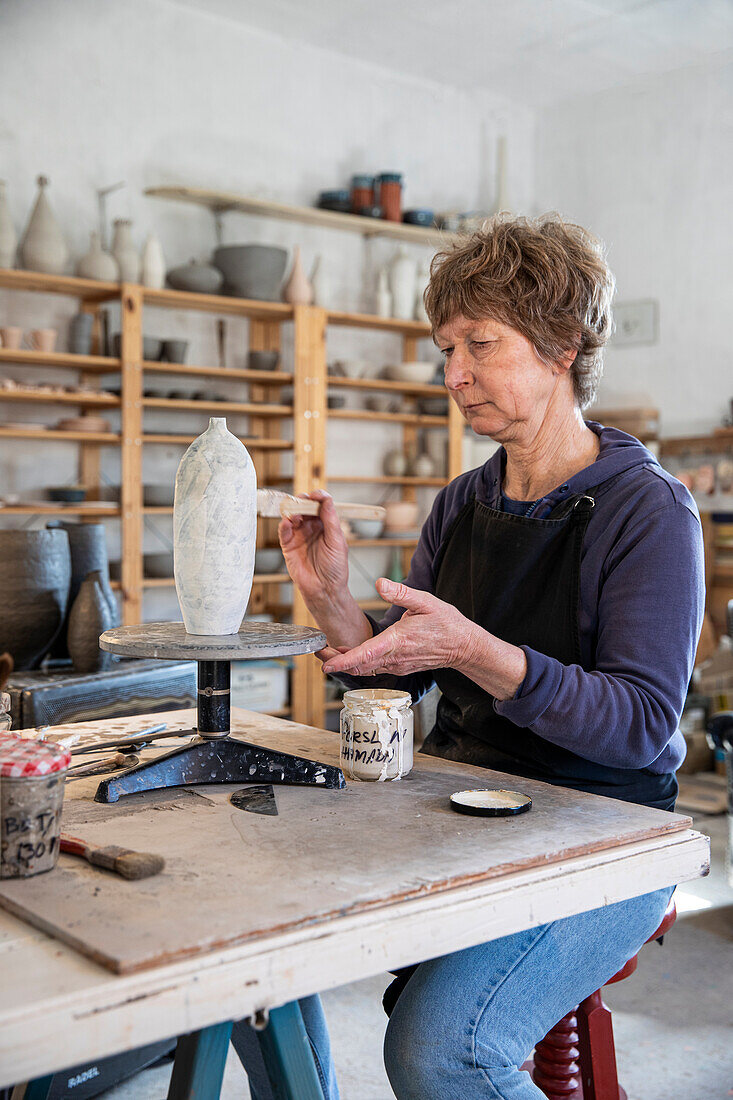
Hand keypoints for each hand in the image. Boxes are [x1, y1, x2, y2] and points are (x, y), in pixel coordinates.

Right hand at [278, 491, 348, 608]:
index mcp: (326, 525)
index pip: (320, 505)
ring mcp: (299, 536)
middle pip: (304, 507)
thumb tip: (327, 500)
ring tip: (296, 513)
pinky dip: (284, 524)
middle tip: (303, 499)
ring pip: (292, 516)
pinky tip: (287, 522)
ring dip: (292, 511)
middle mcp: (311, 528)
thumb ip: (331, 520)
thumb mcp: (337, 541)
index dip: (318, 497)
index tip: (317, 494)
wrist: (325, 589)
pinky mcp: (288, 546)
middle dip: (303, 501)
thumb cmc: (335, 568)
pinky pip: (283, 532)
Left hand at [320, 578, 470, 676]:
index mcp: (397, 641)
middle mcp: (395, 658)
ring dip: (346, 663)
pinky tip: (351, 655)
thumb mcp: (426, 601)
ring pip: (365, 669)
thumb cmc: (447, 624)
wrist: (463, 646)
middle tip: (317, 653)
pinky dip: (360, 664)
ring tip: (328, 653)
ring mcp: (397, 665)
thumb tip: (381, 583)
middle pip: (358, 665)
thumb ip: (401, 593)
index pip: (365, 655)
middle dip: (335, 661)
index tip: (326, 663)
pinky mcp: (399, 667)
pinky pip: (375, 669)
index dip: (343, 660)